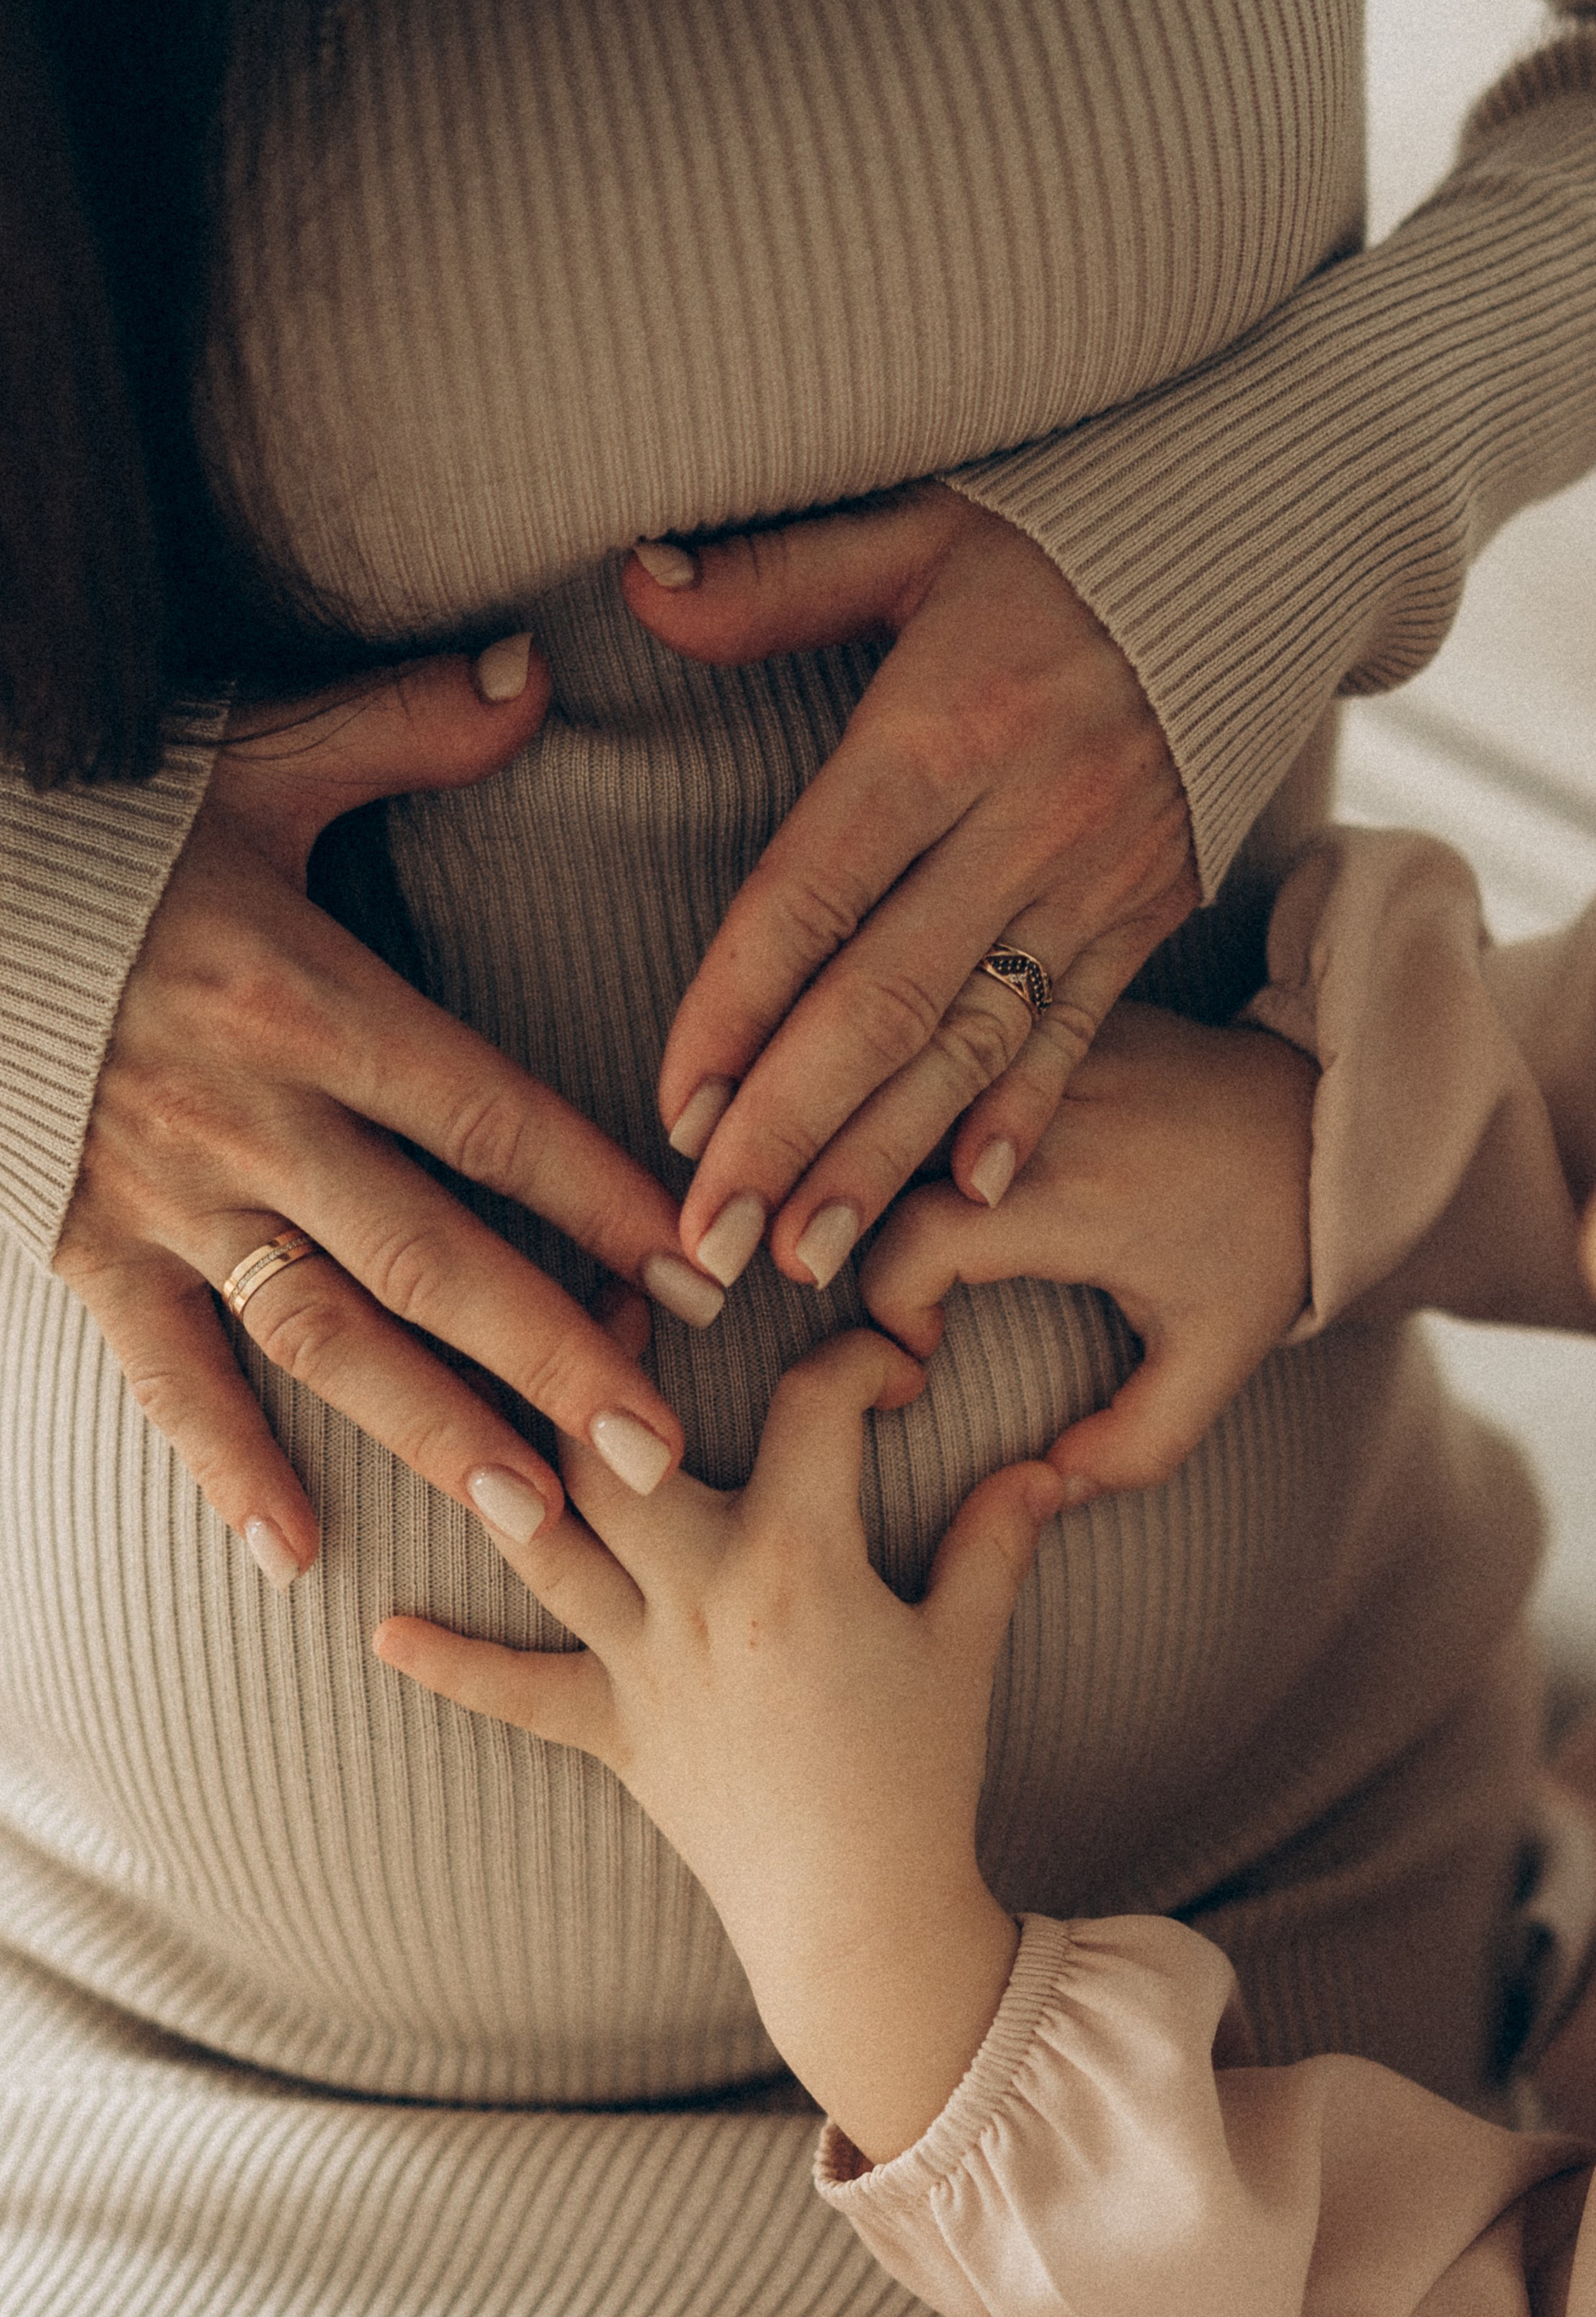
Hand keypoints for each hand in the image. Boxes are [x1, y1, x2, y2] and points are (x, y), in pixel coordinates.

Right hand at [56, 648, 705, 1584]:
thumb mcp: (246, 756)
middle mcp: (247, 1114)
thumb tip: (532, 677)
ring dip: (429, 1429)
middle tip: (658, 1454)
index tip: (703, 1269)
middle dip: (552, 1357)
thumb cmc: (95, 828)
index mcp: (304, 998)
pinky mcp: (84, 1243)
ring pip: (320, 1331)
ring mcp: (163, 1193)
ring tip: (534, 1514)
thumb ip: (398, 729)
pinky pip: (162, 1373)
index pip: (491, 1116)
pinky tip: (297, 1551)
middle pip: (431, 1254)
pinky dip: (225, 1465)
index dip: (604, 1197)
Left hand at [375, 1317, 1062, 2160]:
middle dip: (606, 1362)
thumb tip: (1046, 1462)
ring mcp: (645, 1665)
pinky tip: (386, 1633)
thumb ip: (997, 1540)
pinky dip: (453, 1667)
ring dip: (506, 1478)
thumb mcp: (967, 1646)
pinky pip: (517, 1694)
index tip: (888, 1369)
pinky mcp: (614, 1732)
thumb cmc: (921, 1778)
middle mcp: (703, 1595)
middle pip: (624, 1450)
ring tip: (470, 1407)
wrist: (862, 1921)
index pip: (816, 1408)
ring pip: (551, 1547)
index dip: (858, 1361)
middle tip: (609, 1301)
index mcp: (800, 1560)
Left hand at [624, 483, 1198, 1289]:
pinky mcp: (1147, 914)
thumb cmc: (1064, 540)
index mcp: (943, 727)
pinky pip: (1079, 1035)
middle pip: (885, 1001)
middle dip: (790, 1132)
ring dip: (886, 1160)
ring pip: (973, 1044)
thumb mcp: (919, 527)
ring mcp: (1094, 880)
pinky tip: (962, 1200)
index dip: (738, 1007)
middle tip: (713, 1243)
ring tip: (806, 1255)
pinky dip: (1020, 1120)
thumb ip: (778, 578)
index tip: (676, 1111)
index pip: (814, 892)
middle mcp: (1021, 820)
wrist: (1262, 548)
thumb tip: (639, 584)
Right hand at [861, 1004, 1315, 1499]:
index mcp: (1077, 1196)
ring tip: (834, 1214)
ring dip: (846, 1155)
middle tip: (832, 1275)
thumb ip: (1134, 1446)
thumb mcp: (1216, 1360)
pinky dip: (886, 1101)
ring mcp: (1033, 1044)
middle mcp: (1042, 1109)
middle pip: (870, 1153)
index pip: (914, 1242)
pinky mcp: (1032, 1010)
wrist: (1320, 1110)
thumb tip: (1041, 1491)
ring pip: (884, 1091)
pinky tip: (874, 1144)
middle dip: (826, 1219)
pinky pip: (924, 1051)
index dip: (889, 1308)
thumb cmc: (1262, 1241)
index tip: (921, 1350)